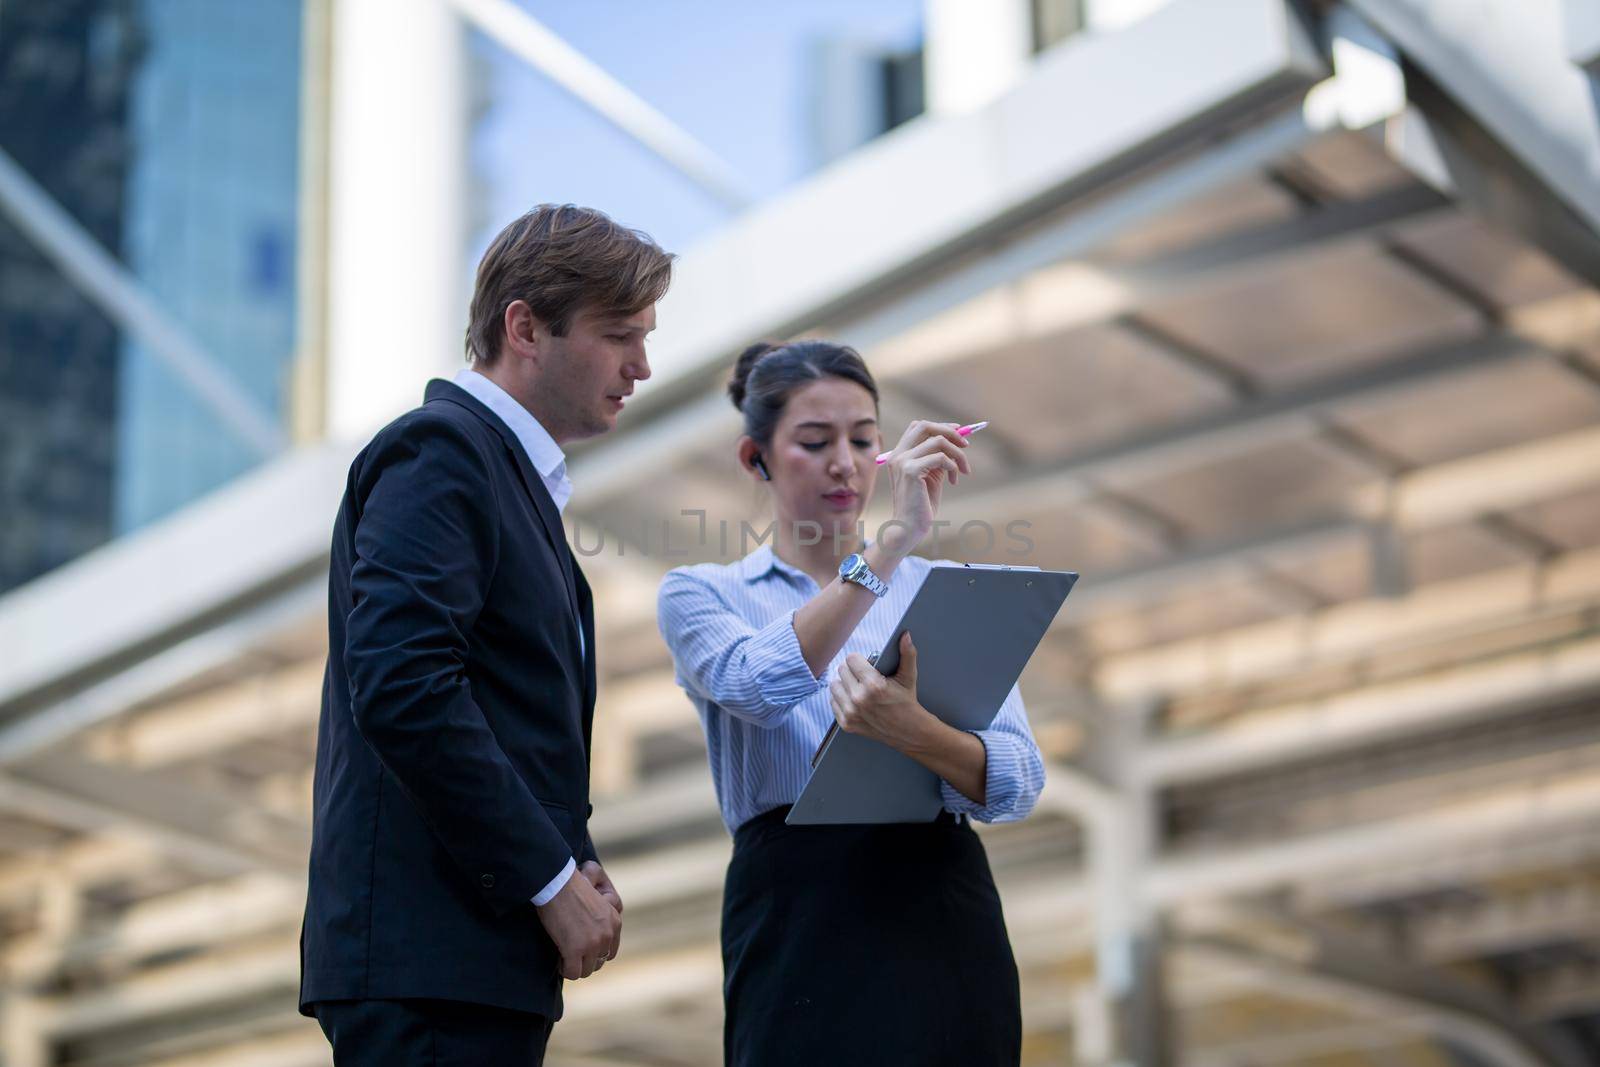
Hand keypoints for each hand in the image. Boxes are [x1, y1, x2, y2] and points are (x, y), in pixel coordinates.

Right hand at [535, 867, 621, 979]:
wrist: (558, 883)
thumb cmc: (572, 887)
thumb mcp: (597, 902)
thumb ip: (601, 920)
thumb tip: (592, 936)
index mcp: (615, 922)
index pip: (610, 952)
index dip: (595, 954)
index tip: (582, 950)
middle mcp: (607, 935)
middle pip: (598, 962)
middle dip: (585, 961)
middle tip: (572, 954)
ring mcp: (592, 944)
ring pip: (586, 971)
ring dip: (575, 966)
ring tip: (564, 956)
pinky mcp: (575, 950)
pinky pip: (572, 973)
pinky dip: (565, 970)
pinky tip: (559, 960)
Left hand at [830, 632, 933, 751]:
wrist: (908, 732)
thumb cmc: (907, 701)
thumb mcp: (908, 677)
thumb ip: (907, 653)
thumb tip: (905, 635)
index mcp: (874, 686)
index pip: (850, 659)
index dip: (859, 660)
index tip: (866, 665)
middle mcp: (859, 700)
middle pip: (841, 670)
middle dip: (852, 671)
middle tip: (863, 678)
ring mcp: (851, 713)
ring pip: (834, 685)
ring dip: (844, 684)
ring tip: (858, 688)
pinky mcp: (846, 724)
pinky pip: (832, 701)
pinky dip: (841, 699)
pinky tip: (854, 700)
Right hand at [882, 421, 970, 554]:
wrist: (908, 528)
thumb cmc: (921, 505)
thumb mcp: (931, 477)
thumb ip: (938, 459)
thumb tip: (957, 441)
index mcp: (899, 454)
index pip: (918, 427)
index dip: (940, 426)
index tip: (959, 433)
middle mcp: (898, 455)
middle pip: (924, 426)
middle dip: (950, 432)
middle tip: (966, 445)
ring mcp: (903, 461)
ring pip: (938, 441)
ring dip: (958, 454)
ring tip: (964, 470)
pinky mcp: (911, 471)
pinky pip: (940, 458)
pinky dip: (953, 466)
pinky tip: (954, 480)